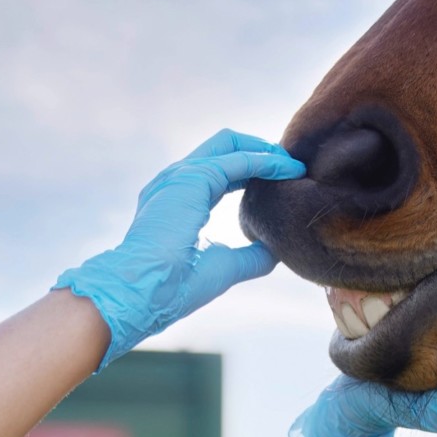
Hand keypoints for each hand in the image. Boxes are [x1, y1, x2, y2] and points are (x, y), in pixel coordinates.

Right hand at [54, 129, 305, 369]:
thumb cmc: (174, 285)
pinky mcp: (191, 179)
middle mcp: (176, 181)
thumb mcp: (223, 267)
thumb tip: (276, 251)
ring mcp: (180, 176)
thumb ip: (250, 256)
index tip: (283, 180)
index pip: (220, 170)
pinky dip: (265, 162)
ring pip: (230, 145)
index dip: (253, 170)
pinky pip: (237, 161)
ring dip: (266, 153)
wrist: (142, 291)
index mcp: (178, 199)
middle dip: (261, 151)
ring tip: (294, 167)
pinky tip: (286, 170)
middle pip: (224, 147)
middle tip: (291, 166)